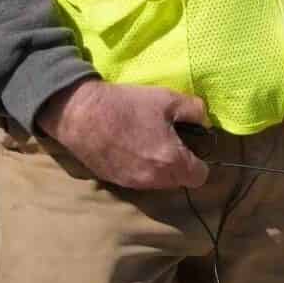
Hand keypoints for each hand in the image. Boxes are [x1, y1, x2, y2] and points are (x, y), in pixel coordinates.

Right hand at [36, 79, 211, 189]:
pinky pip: (138, 180)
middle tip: (170, 140)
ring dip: (159, 168)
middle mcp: (152, 180)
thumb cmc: (128, 105)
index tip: (191, 145)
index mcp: (171, 162)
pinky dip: (140, 168)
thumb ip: (195, 111)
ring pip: (158, 182)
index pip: (200, 177)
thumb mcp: (169, 99)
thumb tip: (203, 122)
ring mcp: (131, 183)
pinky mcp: (114, 181)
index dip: (200, 161)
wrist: (80, 113)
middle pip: (179, 181)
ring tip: (149, 142)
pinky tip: (131, 147)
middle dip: (180, 164)